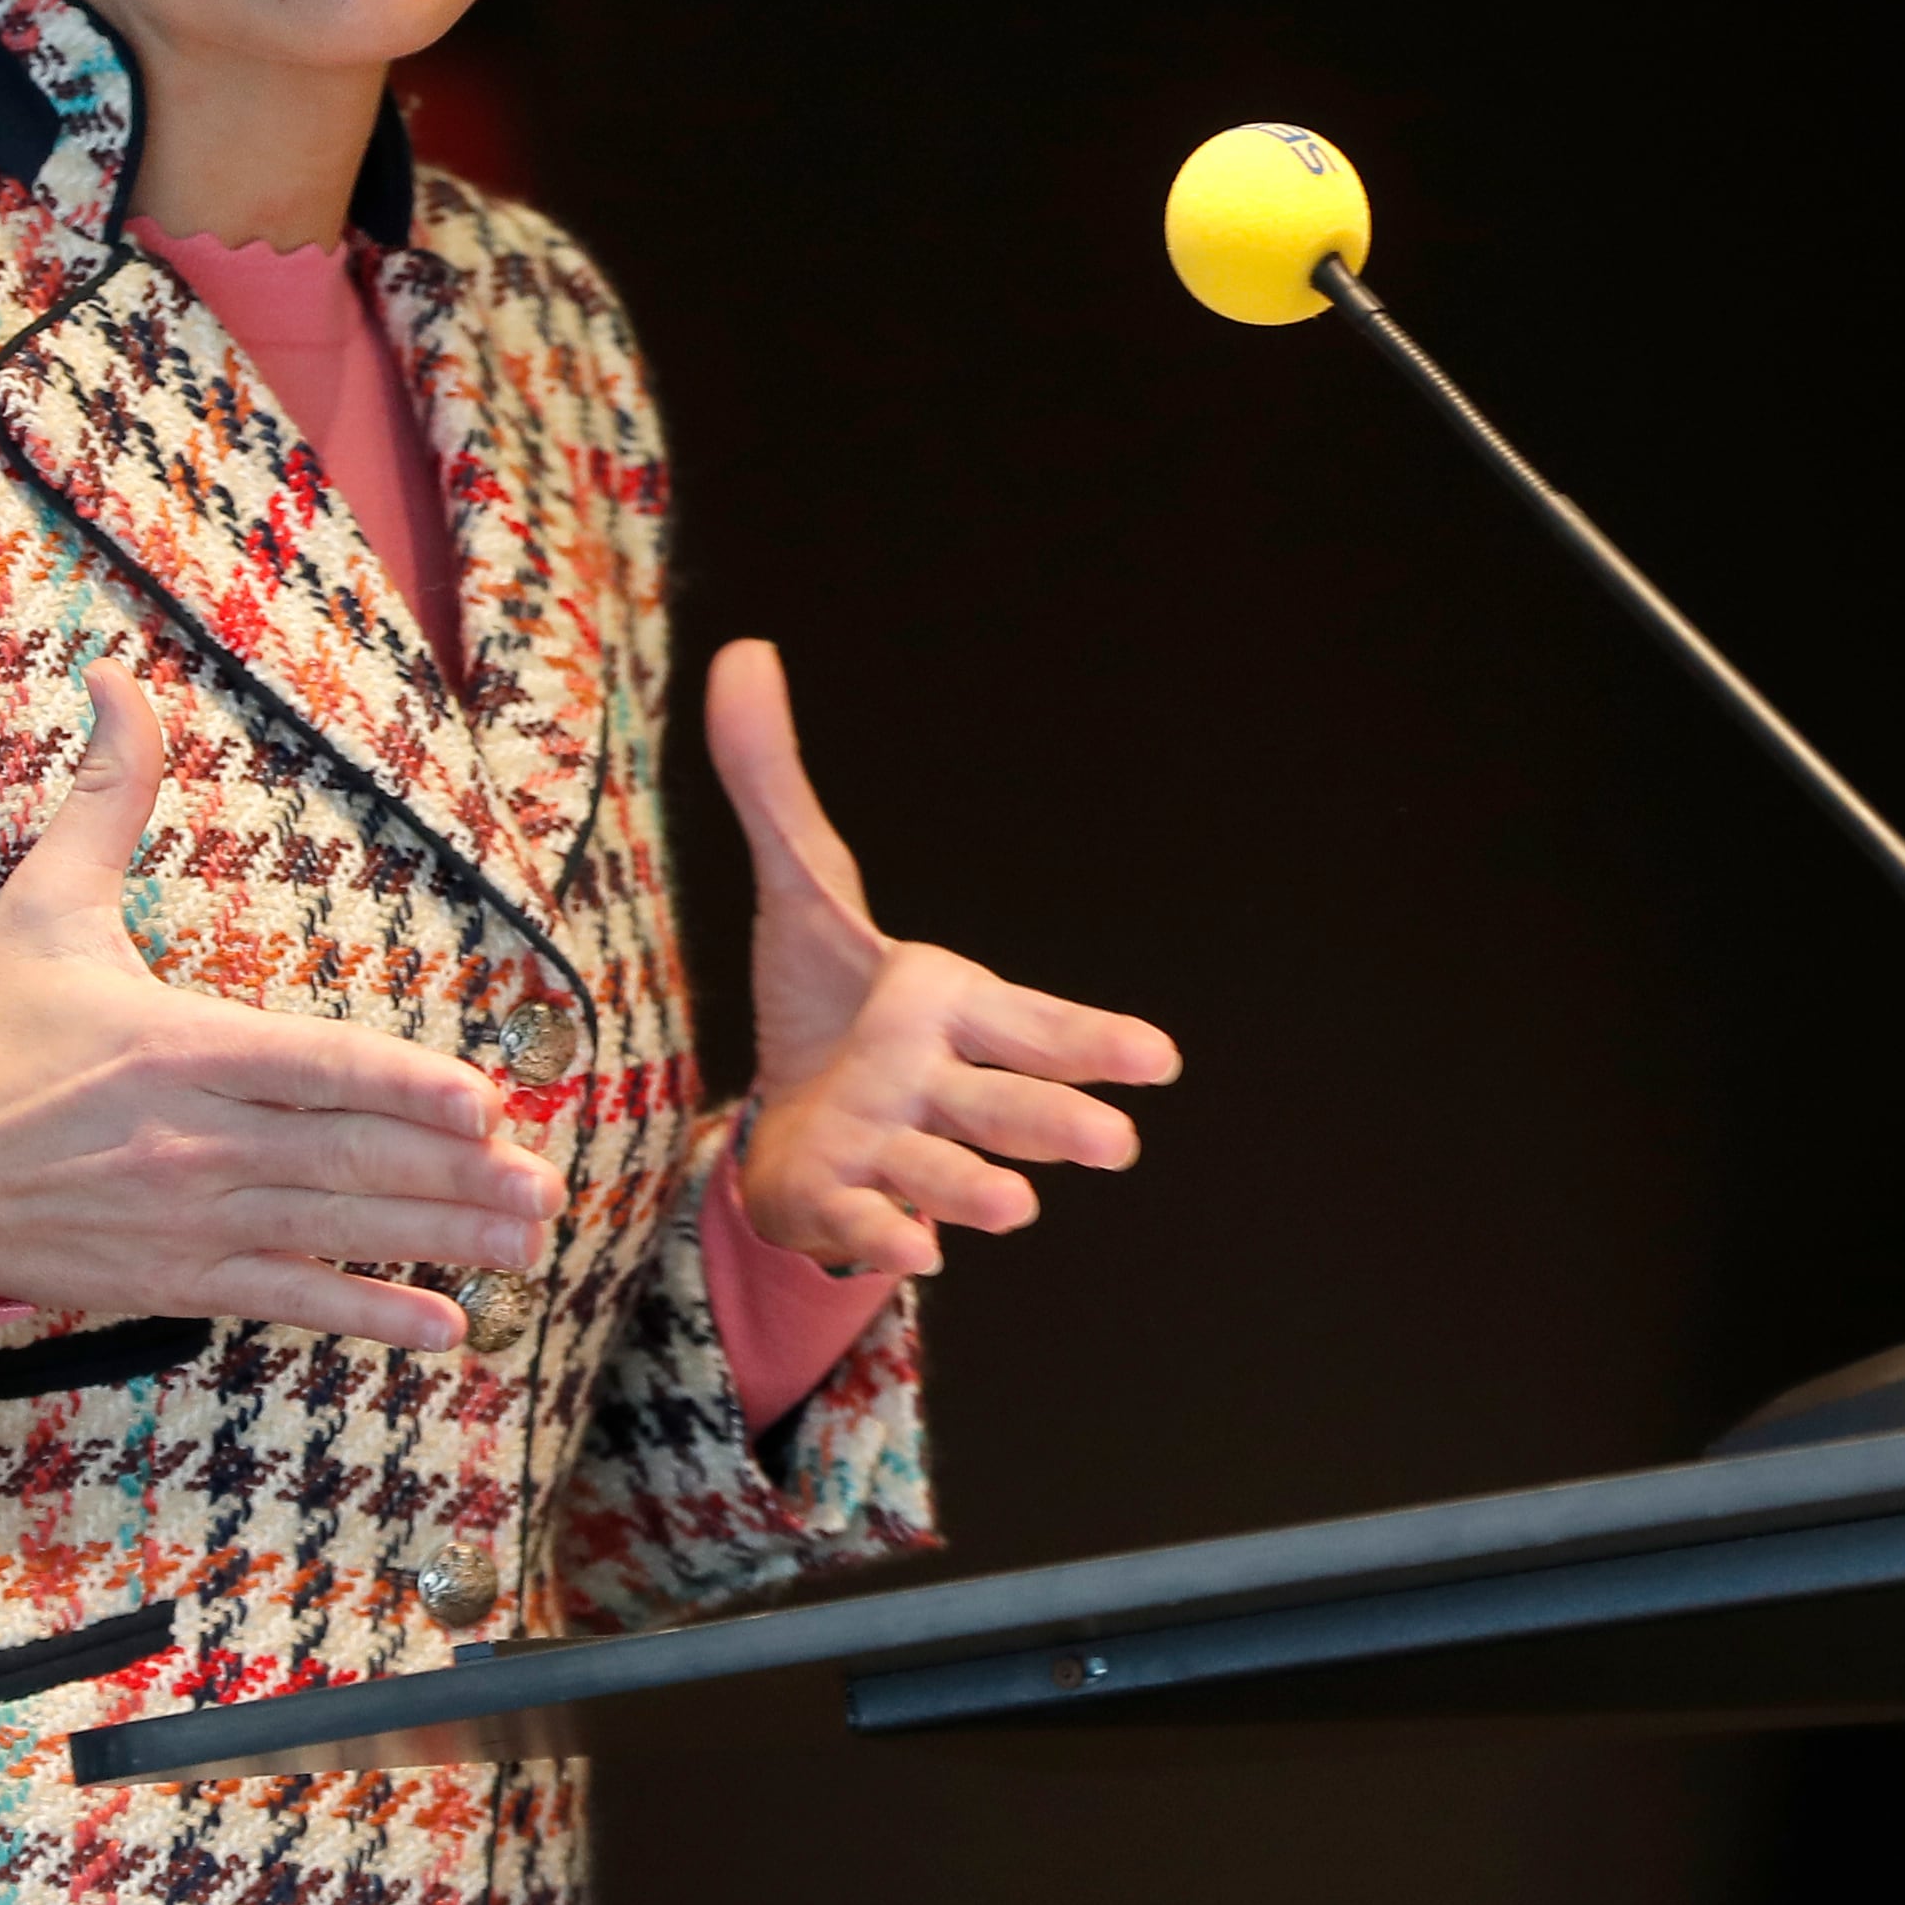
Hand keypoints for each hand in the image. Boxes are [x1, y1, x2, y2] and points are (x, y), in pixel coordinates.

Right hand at [0, 662, 558, 1347]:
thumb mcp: (40, 908)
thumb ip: (104, 797)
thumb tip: (120, 676)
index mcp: (171, 1047)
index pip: (310, 1068)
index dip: (400, 1087)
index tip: (484, 1103)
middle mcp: (191, 1141)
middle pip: (344, 1159)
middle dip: (455, 1176)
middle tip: (549, 1187)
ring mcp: (186, 1219)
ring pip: (333, 1230)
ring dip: (439, 1241)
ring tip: (528, 1241)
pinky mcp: (174, 1280)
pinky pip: (286, 1300)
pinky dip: (367, 1318)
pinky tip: (444, 1332)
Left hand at [705, 639, 1180, 1277]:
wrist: (786, 1110)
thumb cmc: (824, 998)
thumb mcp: (796, 886)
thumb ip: (774, 784)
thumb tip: (743, 652)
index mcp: (944, 1002)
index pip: (1034, 1020)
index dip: (1096, 1040)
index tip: (1161, 1061)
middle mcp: (932, 1082)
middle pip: (1003, 1102)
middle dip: (1058, 1121)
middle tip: (1118, 1145)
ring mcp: (892, 1148)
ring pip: (942, 1167)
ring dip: (978, 1188)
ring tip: (1016, 1209)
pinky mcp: (840, 1199)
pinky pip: (869, 1220)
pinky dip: (889, 1237)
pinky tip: (911, 1253)